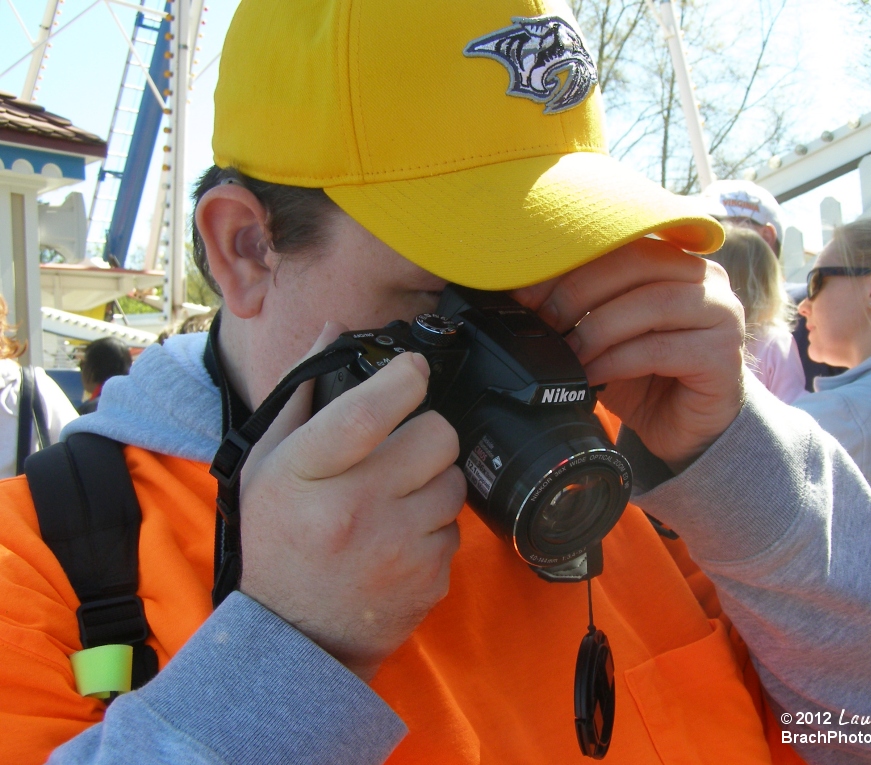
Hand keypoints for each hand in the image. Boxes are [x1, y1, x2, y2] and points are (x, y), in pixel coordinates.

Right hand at [238, 326, 465, 680]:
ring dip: (434, 482)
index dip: (403, 378)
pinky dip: (435, 527)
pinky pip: (456, 529)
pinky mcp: (429, 578)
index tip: (414, 369)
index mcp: (307, 475)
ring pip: (455, 481)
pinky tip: (401, 539)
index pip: (366, 410)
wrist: (296, 640)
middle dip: (427, 434)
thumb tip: (333, 330)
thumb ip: (300, 393)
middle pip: (436, 436)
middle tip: (405, 449)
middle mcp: (354, 509)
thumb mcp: (267, 466)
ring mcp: (397, 547)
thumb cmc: (278, 543)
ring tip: (396, 500)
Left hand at [512, 238, 744, 467]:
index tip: (526, 289)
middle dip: (579, 291)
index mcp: (674, 256)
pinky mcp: (722, 355)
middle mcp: (704, 275)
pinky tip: (591, 376)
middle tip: (545, 322)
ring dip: (597, 328)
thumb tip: (522, 295)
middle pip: (636, 262)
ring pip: (651, 303)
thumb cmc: (646, 375)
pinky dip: (615, 362)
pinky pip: (660, 350)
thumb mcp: (606, 334)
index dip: (568, 260)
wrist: (688, 428)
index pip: (619, 240)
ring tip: (567, 353)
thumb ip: (581, 307)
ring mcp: (721, 312)